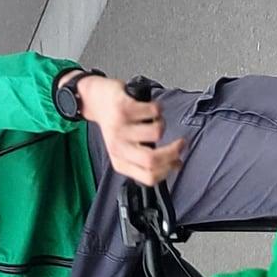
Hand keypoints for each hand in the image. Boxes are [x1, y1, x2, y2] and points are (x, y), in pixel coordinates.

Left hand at [72, 74, 186, 184]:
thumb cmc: (114, 122)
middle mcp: (118, 147)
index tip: (177, 161)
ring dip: (162, 123)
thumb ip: (145, 159)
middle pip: (152, 160)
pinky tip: (149, 107)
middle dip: (173, 152)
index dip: (168, 170)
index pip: (149, 177)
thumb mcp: (125, 148)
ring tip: (154, 119)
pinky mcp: (124, 108)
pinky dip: (157, 107)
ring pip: (157, 132)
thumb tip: (175, 164)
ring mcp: (120, 128)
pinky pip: (154, 111)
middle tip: (180, 143)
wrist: (95, 98)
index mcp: (120, 161)